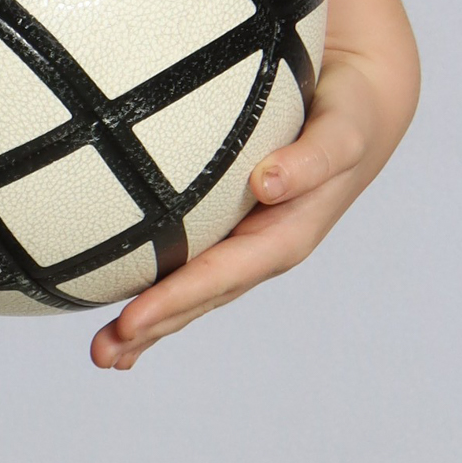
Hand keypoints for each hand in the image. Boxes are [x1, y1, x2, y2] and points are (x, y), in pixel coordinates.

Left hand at [90, 52, 397, 370]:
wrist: (360, 108)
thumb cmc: (349, 118)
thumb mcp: (342, 136)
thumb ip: (311, 160)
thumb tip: (265, 183)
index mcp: (285, 236)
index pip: (220, 275)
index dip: (176, 299)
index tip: (131, 320)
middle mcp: (261, 249)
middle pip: (199, 297)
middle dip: (152, 327)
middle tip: (101, 354)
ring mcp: (245, 243)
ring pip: (191, 290)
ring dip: (149, 322)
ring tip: (104, 353)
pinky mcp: (231, 226)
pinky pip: (189, 262)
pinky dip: (159, 289)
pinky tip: (126, 312)